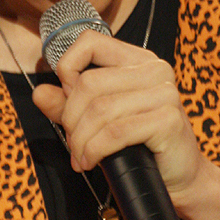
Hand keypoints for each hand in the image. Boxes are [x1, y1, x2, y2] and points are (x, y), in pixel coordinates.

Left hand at [32, 30, 219, 219]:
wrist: (180, 177)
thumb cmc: (140, 147)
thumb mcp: (98, 122)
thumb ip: (68, 106)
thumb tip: (39, 93)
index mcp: (137, 60)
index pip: (90, 41)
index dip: (67, 67)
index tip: (64, 99)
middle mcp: (154, 70)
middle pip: (89, 83)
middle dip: (70, 118)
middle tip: (73, 143)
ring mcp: (164, 93)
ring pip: (99, 109)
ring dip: (80, 140)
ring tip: (80, 157)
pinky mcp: (168, 120)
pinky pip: (115, 132)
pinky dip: (95, 150)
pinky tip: (91, 162)